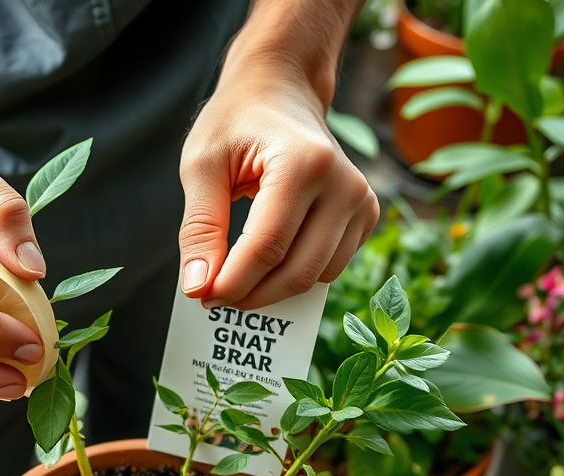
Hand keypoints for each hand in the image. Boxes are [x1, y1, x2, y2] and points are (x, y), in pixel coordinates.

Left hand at [178, 77, 378, 309]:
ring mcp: (361, 201)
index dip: (231, 282)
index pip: (267, 247)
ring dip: (270, 290)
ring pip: (313, 277)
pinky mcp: (365, 215)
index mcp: (304, 164)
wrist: (279, 91)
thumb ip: (200, 228)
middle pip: (295, 271)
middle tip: (212, 295)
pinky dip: (293, 276)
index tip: (201, 295)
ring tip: (234, 276)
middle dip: (249, 294)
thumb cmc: (236, 122)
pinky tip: (265, 261)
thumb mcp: (201, 166)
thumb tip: (198, 286)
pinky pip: (328, 269)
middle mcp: (344, 184)